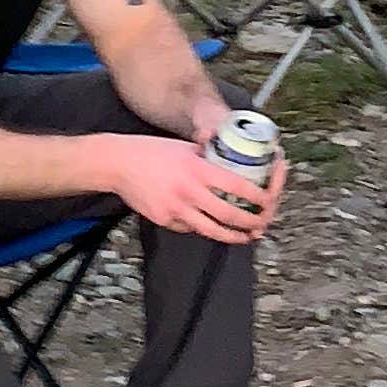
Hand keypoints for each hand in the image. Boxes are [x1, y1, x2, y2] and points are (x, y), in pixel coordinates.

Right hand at [101, 134, 278, 242]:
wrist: (117, 163)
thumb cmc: (152, 151)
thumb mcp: (186, 148)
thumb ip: (208, 160)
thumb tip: (231, 168)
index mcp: (198, 169)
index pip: (237, 186)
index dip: (257, 197)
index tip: (268, 201)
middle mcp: (188, 191)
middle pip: (228, 215)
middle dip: (250, 223)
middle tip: (262, 225)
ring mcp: (175, 209)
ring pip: (211, 230)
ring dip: (232, 236)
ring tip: (245, 237)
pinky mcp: (163, 219)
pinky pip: (189, 228)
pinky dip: (201, 228)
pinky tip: (210, 227)